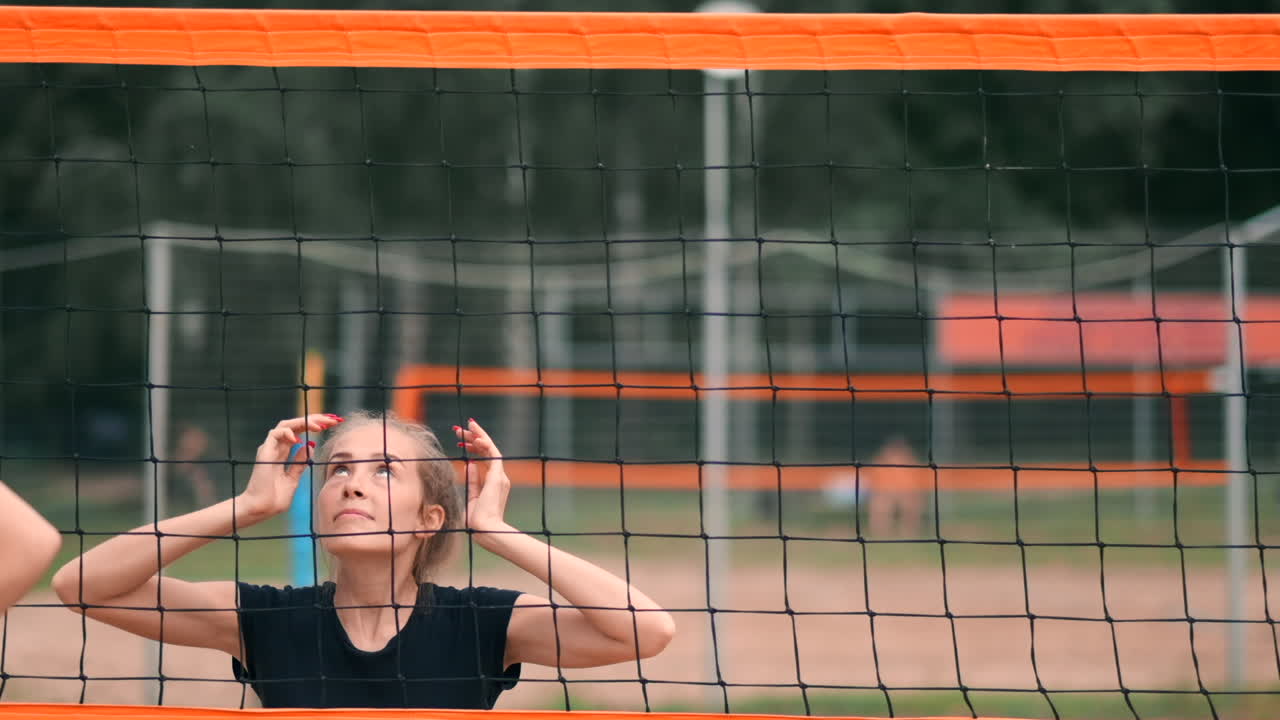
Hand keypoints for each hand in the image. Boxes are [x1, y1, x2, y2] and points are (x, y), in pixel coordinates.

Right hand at [238, 414, 341, 521]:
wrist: (262, 509)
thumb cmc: (275, 498)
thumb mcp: (294, 478)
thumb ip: (300, 462)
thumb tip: (310, 446)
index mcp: (283, 453)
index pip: (300, 432)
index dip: (316, 425)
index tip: (334, 423)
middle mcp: (276, 448)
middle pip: (296, 425)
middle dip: (315, 419)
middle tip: (334, 419)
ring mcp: (270, 449)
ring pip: (286, 425)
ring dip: (304, 422)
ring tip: (320, 426)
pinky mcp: (264, 452)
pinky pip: (274, 434)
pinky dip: (288, 433)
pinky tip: (299, 439)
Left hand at [454, 419, 511, 538]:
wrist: (484, 529)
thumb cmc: (477, 520)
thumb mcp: (472, 496)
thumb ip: (473, 480)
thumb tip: (470, 465)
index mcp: (494, 482)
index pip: (485, 459)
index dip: (474, 447)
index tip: (462, 440)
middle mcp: (500, 477)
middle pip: (487, 451)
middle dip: (474, 438)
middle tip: (460, 430)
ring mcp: (500, 476)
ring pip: (490, 449)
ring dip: (478, 436)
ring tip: (466, 427)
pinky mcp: (497, 477)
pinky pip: (493, 455)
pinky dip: (485, 444)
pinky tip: (475, 437)